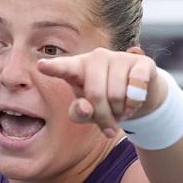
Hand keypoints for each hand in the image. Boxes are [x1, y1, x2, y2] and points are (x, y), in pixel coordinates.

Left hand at [36, 49, 166, 138]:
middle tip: (109, 124)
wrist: (139, 96)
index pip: (63, 67)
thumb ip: (80, 113)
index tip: (41, 66)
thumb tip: (86, 108)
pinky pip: (135, 89)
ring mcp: (119, 57)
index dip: (53, 68)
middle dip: (103, 117)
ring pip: (116, 95)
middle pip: (95, 95)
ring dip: (120, 112)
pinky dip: (134, 104)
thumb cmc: (106, 103)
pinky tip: (134, 102)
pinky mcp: (141, 62)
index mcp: (78, 68)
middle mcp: (97, 57)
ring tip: (121, 111)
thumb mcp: (88, 112)